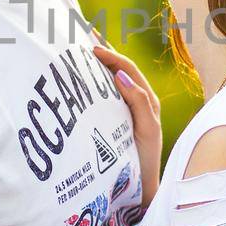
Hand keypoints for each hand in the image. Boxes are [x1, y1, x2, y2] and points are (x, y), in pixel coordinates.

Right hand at [92, 35, 161, 205]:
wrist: (141, 188)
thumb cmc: (146, 159)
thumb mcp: (147, 129)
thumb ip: (137, 101)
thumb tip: (119, 74)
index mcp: (147, 100)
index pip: (128, 70)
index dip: (111, 56)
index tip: (91, 48)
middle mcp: (137, 102)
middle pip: (119, 71)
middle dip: (102, 53)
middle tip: (82, 38)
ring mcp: (126, 112)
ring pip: (110, 82)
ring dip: (96, 66)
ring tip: (78, 53)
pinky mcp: (116, 122)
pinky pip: (105, 97)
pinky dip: (93, 84)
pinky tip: (79, 81)